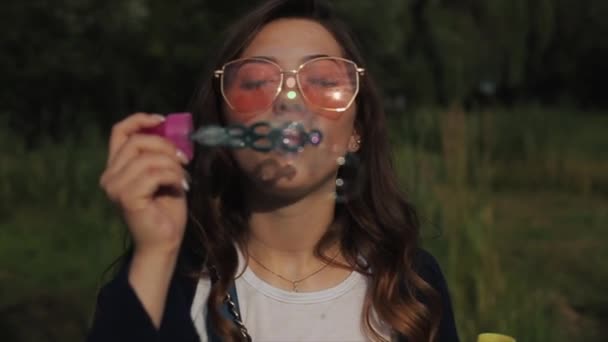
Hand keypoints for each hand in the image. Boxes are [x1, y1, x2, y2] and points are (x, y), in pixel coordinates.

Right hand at [100, 113, 189, 255]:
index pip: (119, 132)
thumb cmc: (166, 210)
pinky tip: (182, 187)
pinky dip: (173, 176)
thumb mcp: (166, 173)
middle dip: (166, 146)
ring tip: (183, 179)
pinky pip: (154, 174)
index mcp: (117, 167)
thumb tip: (170, 128)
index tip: (162, 120)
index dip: (140, 120)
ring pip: (148, 158)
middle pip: (137, 141)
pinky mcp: (127, 198)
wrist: (166, 242)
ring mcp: (115, 188)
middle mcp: (110, 176)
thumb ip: (161, 153)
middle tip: (184, 160)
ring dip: (173, 165)